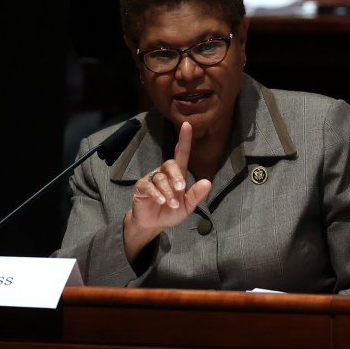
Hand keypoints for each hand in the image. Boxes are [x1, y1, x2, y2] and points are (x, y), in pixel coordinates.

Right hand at [123, 122, 211, 263]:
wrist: (153, 224)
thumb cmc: (171, 211)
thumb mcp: (188, 206)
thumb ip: (197, 195)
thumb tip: (208, 182)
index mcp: (178, 175)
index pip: (182, 153)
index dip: (184, 140)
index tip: (187, 124)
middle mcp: (164, 173)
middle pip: (170, 164)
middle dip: (177, 176)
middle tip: (181, 189)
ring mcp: (152, 179)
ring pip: (160, 178)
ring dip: (168, 191)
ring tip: (172, 204)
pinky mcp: (141, 187)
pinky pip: (149, 186)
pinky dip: (156, 194)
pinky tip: (161, 201)